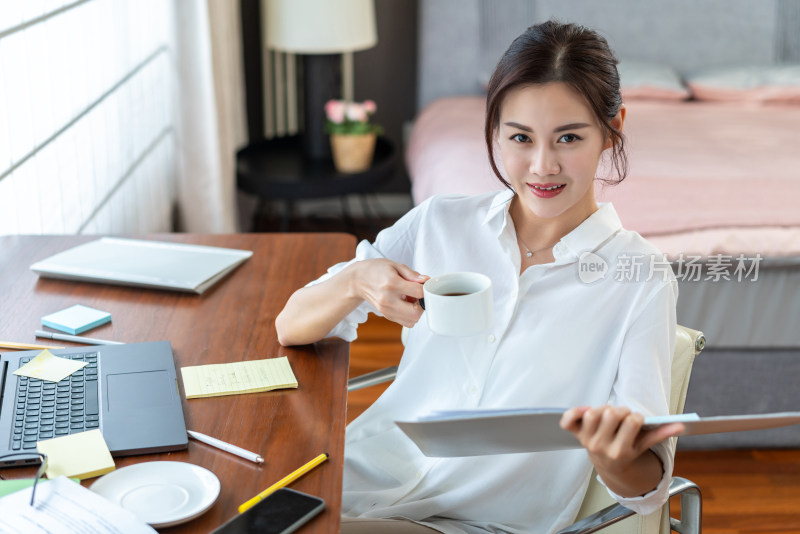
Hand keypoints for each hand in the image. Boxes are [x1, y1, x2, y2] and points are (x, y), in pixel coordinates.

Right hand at [350, 259, 428, 328]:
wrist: (358, 280)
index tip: (423, 284)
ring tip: (410, 299)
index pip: (418, 292)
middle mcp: (388, 300)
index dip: (425, 288)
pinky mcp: (386, 315)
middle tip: (418, 295)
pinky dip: (410, 315)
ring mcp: (386, 310)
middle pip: (416, 313)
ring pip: (412, 321)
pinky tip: (405, 304)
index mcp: (391, 284)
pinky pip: (405, 322)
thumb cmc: (376, 270)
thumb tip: (425, 280)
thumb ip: (411, 274)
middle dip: (422, 304)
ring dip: (416, 311)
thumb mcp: (394, 265)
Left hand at [560, 405, 683, 496]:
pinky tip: (585, 410)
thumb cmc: (628, 451)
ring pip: (593, 413)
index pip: (631, 421)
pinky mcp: (577, 435)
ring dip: (603, 409)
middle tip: (623, 416)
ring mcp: (587, 441)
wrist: (608, 465)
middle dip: (620, 411)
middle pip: (611, 414)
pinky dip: (574, 412)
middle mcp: (601, 447)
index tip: (637, 420)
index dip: (636, 417)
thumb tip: (679, 425)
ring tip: (609, 414)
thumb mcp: (643, 446)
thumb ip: (660, 434)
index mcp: (620, 451)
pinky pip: (568, 421)